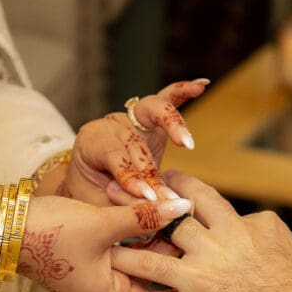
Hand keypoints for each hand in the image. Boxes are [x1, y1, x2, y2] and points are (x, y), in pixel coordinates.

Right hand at [18, 194, 193, 291]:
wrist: (1, 229)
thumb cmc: (48, 232)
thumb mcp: (102, 223)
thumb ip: (144, 216)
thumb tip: (182, 208)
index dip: (183, 291)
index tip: (208, 275)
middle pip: (148, 283)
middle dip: (171, 263)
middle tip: (200, 245)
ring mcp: (92, 277)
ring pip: (134, 266)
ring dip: (152, 247)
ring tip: (181, 228)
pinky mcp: (83, 261)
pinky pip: (118, 255)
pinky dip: (134, 240)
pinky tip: (150, 219)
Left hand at [62, 80, 207, 205]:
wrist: (93, 181)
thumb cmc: (94, 193)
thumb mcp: (101, 203)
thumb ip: (126, 204)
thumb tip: (156, 206)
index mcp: (90, 141)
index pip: (113, 155)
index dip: (131, 176)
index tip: (148, 196)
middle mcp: (111, 124)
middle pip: (134, 139)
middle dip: (152, 169)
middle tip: (166, 192)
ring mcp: (132, 117)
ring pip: (151, 112)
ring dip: (172, 128)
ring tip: (186, 141)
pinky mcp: (151, 117)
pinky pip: (167, 97)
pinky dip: (183, 91)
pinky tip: (201, 86)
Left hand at [110, 170, 291, 291]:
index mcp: (266, 226)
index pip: (234, 214)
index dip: (218, 221)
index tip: (207, 225)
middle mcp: (237, 231)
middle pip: (198, 199)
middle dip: (174, 188)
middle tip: (155, 181)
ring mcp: (215, 254)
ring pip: (169, 224)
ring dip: (142, 214)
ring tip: (118, 204)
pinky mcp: (196, 282)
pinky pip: (154, 265)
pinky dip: (131, 259)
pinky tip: (112, 258)